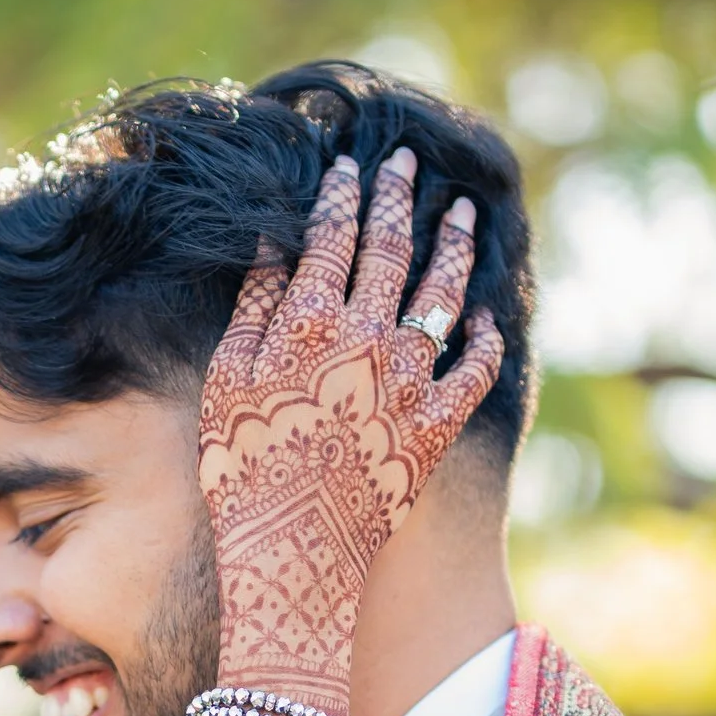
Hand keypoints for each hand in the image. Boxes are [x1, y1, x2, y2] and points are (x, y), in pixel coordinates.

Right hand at [200, 151, 504, 698]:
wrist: (295, 553)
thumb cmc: (244, 473)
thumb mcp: (227, 383)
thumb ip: (255, 308)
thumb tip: (275, 244)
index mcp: (311, 322)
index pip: (334, 236)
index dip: (344, 194)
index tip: (352, 164)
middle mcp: (370, 339)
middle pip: (392, 249)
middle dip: (400, 197)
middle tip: (410, 161)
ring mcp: (412, 381)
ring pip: (443, 294)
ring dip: (454, 246)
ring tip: (461, 212)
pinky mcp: (439, 426)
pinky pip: (477, 369)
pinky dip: (486, 338)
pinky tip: (487, 316)